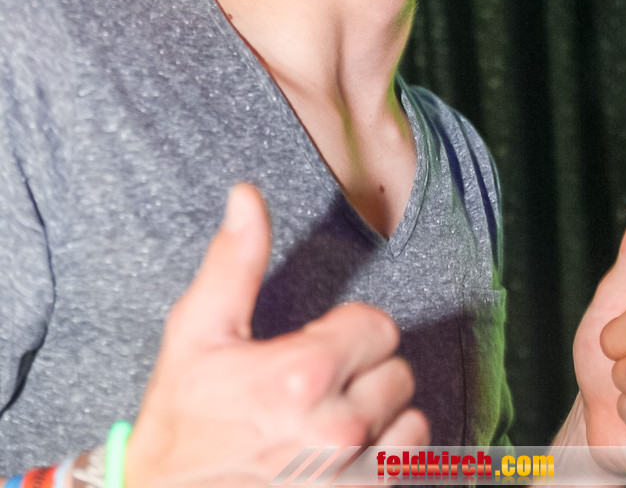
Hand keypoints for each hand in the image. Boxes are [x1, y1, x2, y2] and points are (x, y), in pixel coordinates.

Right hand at [125, 183, 427, 487]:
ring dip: (381, 417)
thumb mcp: (198, 330)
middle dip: (362, 371)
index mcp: (304, 374)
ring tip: (331, 420)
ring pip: (411, 421)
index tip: (314, 346)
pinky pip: (410, 466)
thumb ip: (235, 259)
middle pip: (397, 372)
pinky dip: (387, 457)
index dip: (347, 330)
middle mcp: (339, 429)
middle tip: (316, 386)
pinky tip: (345, 455)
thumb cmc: (183, 418)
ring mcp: (353, 477)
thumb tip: (246, 195)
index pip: (379, 327)